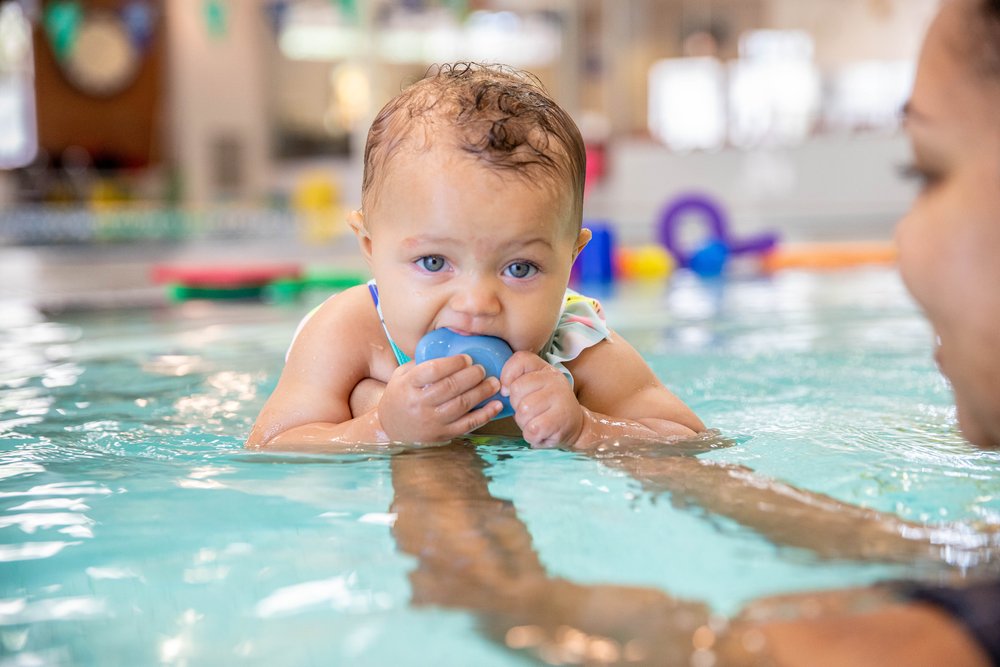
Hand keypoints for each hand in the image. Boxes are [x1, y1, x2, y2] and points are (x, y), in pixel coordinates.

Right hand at [377, 355, 502, 442]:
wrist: (391, 430)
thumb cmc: (400, 397)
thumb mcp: (401, 376)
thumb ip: (421, 363)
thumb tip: (449, 347)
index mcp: (408, 386)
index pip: (432, 371)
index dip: (453, 363)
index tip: (466, 358)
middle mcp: (419, 404)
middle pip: (450, 387)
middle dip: (471, 376)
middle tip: (482, 368)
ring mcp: (432, 422)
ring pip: (462, 405)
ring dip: (482, 392)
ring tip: (494, 382)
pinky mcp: (443, 435)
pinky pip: (468, 425)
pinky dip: (485, 415)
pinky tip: (496, 405)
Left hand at [501, 352, 584, 447]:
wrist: (575, 427)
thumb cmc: (546, 408)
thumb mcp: (533, 389)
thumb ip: (517, 381)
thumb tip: (502, 388)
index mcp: (544, 368)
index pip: (520, 360)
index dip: (507, 375)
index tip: (508, 390)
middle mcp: (554, 379)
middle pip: (517, 389)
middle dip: (516, 406)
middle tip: (528, 411)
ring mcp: (560, 397)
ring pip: (524, 411)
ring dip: (524, 422)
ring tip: (536, 422)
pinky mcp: (560, 419)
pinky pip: (532, 429)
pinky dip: (531, 436)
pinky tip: (541, 433)